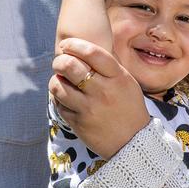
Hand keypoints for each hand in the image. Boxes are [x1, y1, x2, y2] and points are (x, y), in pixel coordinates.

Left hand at [50, 38, 148, 157]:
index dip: (74, 44)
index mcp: (117, 77)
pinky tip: (66, 98)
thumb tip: (84, 49)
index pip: (92, 53)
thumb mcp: (127, 82)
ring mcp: (89, 108)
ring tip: (59, 80)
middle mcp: (103, 91)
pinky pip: (59, 105)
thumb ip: (108, 67)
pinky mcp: (79, 123)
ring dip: (55, 80)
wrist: (133, 143)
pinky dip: (59, 99)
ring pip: (58, 86)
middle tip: (59, 63)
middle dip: (59, 61)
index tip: (66, 45)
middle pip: (69, 66)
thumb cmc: (129, 108)